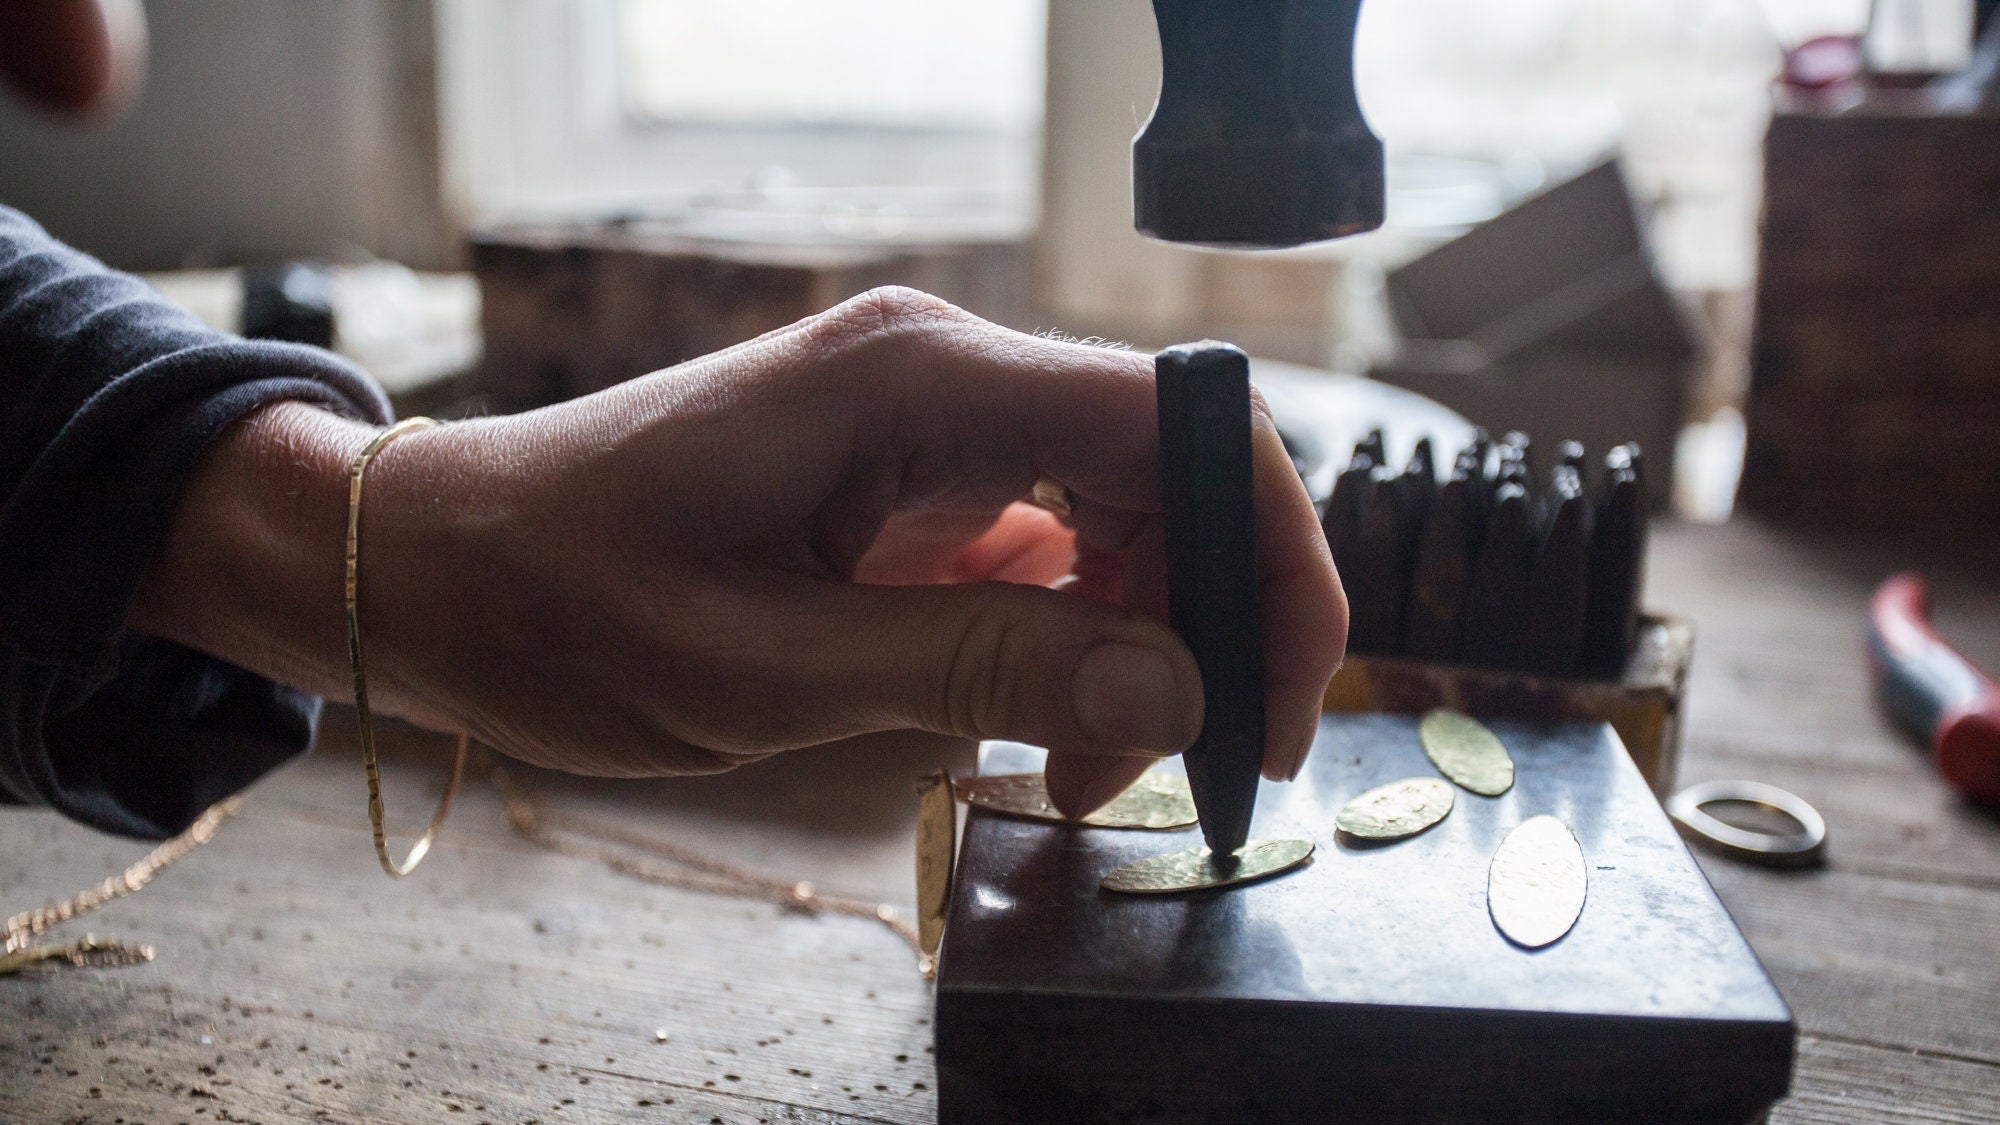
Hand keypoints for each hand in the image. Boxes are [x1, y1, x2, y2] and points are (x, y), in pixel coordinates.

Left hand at [137, 288, 1346, 814]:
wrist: (430, 566)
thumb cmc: (563, 605)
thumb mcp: (773, 668)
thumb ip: (985, 670)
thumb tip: (1180, 685)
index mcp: (921, 380)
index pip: (1180, 426)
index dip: (1272, 559)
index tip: (1284, 703)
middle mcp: (942, 372)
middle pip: (1167, 471)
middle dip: (1209, 623)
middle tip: (1184, 772)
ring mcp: (925, 420)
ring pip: (1116, 515)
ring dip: (1139, 644)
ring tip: (1085, 773)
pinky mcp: (903, 475)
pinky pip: (1041, 542)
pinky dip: (1069, 637)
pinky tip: (1035, 726)